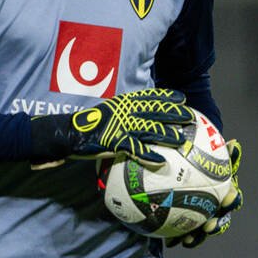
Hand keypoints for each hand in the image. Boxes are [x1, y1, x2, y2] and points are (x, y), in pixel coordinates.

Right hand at [29, 88, 192, 167]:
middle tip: (190, 117)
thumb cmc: (90, 126)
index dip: (165, 96)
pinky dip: (147, 154)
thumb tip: (140, 120)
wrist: (68, 133)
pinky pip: (134, 148)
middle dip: (173, 113)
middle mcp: (124, 111)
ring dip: (166, 134)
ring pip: (148, 128)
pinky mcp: (113, 141)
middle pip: (154, 111)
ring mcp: (119, 125)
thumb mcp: (109, 114)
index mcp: (123, 103)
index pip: (148, 97)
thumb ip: (124, 115)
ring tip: (181, 139)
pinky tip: (160, 160)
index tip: (181, 98)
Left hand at [178, 138, 241, 247]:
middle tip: (209, 227)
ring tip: (187, 241)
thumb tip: (235, 142)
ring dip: (197, 237)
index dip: (232, 201)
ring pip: (202, 231)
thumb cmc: (199, 159)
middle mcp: (216, 208)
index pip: (232, 198)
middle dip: (216, 226)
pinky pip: (183, 232)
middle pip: (220, 219)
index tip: (228, 199)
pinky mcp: (186, 224)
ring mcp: (201, 217)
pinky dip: (176, 238)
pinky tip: (168, 243)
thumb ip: (221, 152)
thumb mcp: (209, 153)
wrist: (185, 167)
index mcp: (224, 193)